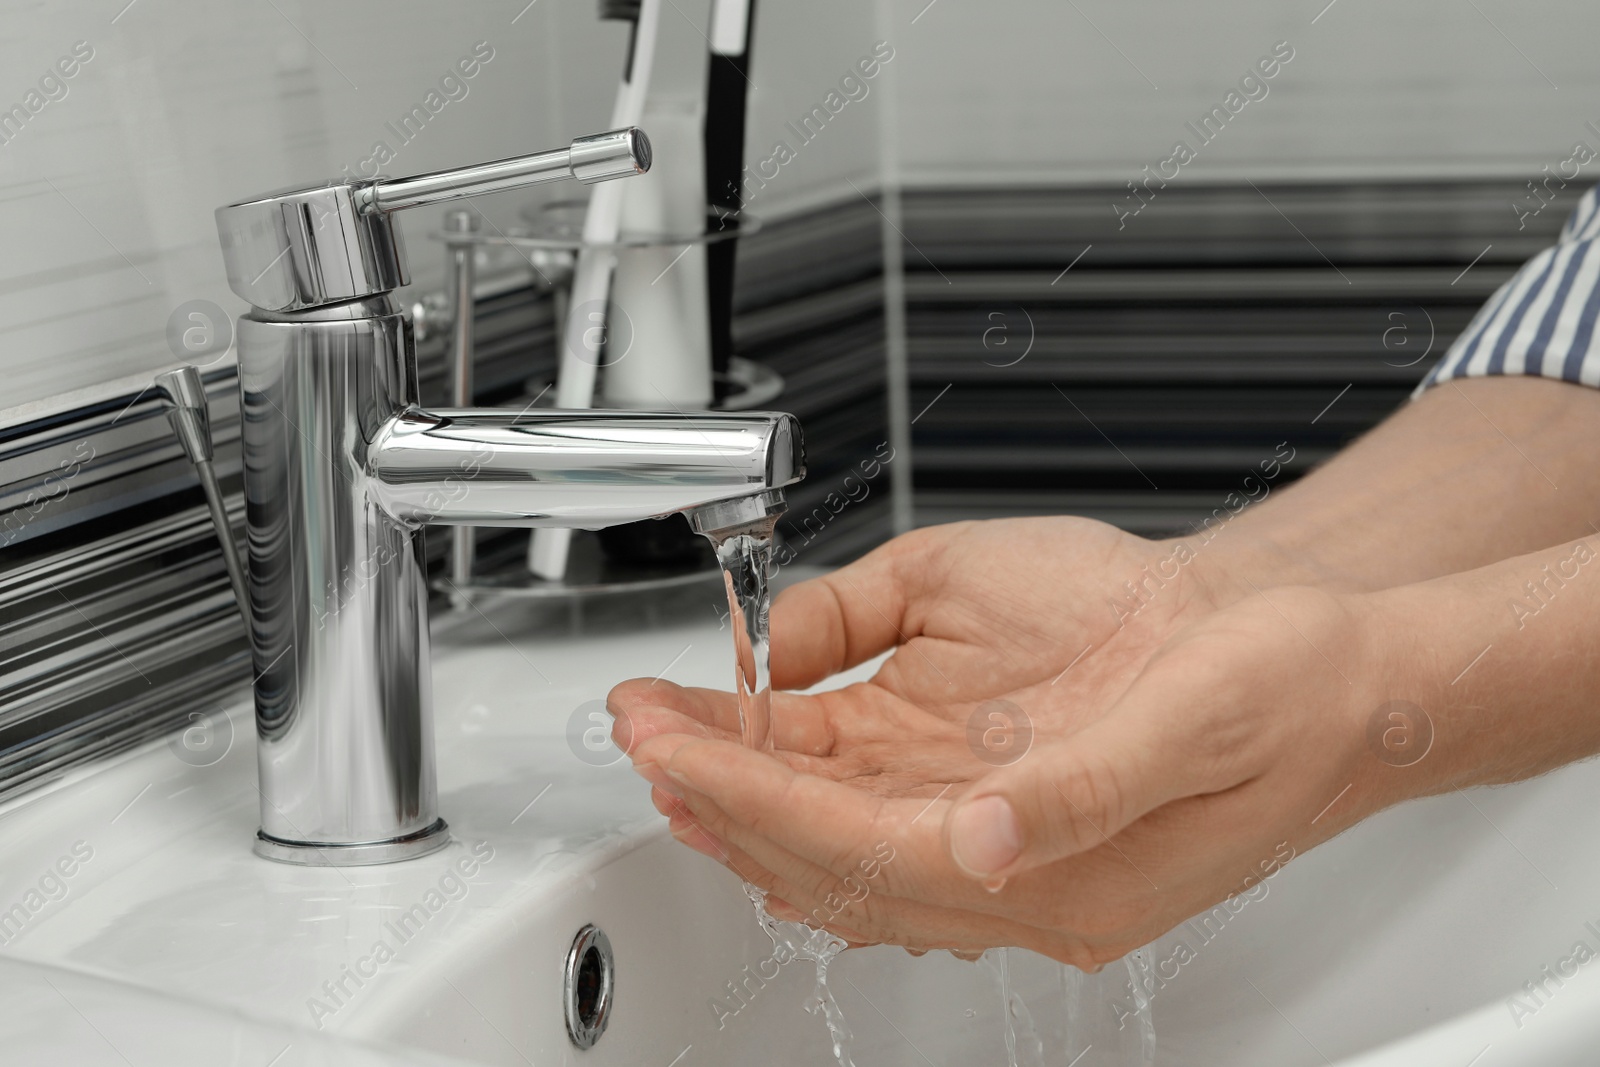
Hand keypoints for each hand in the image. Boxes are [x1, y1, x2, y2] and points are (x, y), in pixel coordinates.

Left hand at [621, 582, 1414, 966]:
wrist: (1331, 669)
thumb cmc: (1278, 683)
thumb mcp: (1193, 719)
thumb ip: (1077, 791)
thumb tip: (975, 841)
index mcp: (1062, 868)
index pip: (860, 845)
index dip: (748, 791)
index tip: (663, 736)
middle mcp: (1023, 877)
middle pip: (832, 858)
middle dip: (720, 796)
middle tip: (635, 731)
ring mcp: (1012, 852)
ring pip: (847, 850)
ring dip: (751, 803)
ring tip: (668, 751)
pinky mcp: (1009, 814)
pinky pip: (885, 827)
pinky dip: (809, 799)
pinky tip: (767, 773)